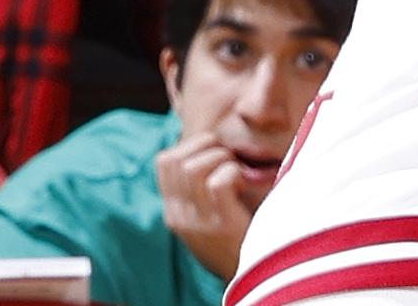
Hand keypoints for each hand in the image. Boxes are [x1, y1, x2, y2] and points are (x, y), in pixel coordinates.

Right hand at [154, 130, 256, 280]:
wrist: (254, 275)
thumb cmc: (239, 231)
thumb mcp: (209, 209)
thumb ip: (201, 185)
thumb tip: (210, 143)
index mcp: (173, 210)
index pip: (164, 161)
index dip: (192, 145)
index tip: (215, 152)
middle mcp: (178, 216)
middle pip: (175, 159)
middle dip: (207, 145)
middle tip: (229, 159)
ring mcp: (197, 222)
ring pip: (194, 167)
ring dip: (222, 158)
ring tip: (237, 172)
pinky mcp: (220, 226)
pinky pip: (219, 181)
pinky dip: (234, 173)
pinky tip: (244, 185)